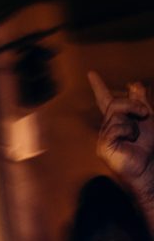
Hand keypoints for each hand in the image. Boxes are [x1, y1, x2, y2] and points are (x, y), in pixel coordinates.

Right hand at [88, 71, 153, 190]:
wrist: (149, 166)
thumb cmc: (149, 146)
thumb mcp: (148, 118)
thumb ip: (141, 102)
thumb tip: (134, 84)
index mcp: (116, 120)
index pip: (105, 100)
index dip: (99, 86)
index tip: (91, 73)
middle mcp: (107, 127)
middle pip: (115, 103)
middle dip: (133, 105)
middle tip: (146, 114)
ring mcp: (104, 137)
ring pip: (115, 114)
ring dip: (133, 121)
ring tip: (137, 135)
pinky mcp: (104, 146)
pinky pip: (115, 127)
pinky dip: (128, 131)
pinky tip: (130, 141)